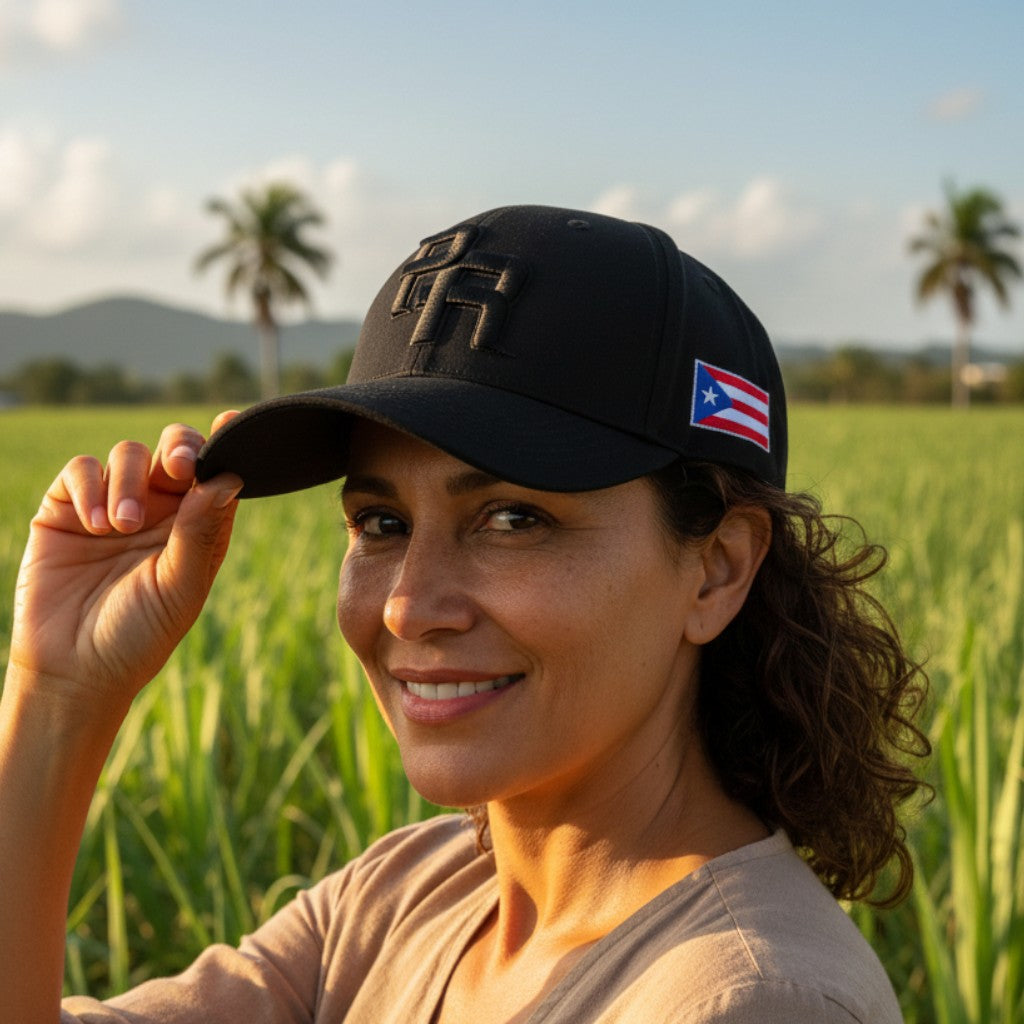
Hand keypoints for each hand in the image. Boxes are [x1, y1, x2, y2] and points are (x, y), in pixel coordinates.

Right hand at [8, 413, 242, 713]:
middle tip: (178, 467)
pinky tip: (95, 523)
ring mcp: (113, 505)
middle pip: (175, 451)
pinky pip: (81, 470)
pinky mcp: (67, 508)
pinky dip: (89, 486)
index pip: (216, 473)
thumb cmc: (139, 636)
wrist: (74, 669)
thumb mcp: (179, 586)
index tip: (231, 421)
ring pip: (128, 455)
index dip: (225, 445)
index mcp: (197, 525)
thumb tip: (228, 479)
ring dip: (129, 482)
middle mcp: (161, 510)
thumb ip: (200, 532)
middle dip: (178, 448)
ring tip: (122, 526)